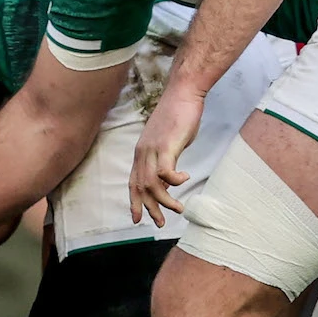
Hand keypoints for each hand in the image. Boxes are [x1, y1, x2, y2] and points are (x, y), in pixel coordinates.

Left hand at [130, 86, 205, 227]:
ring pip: (152, 184)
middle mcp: (143, 153)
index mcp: (141, 152)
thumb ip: (165, 160)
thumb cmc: (178, 114)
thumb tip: (168, 180)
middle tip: (161, 223)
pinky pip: (166, 171)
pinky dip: (175, 181)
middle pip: (140, 188)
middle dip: (150, 209)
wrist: (183, 93)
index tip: (138, 218)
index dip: (134, 202)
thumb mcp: (168, 142)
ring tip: (179, 208)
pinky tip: (185, 179)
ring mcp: (153, 149)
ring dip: (165, 201)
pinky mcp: (166, 145)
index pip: (132, 182)